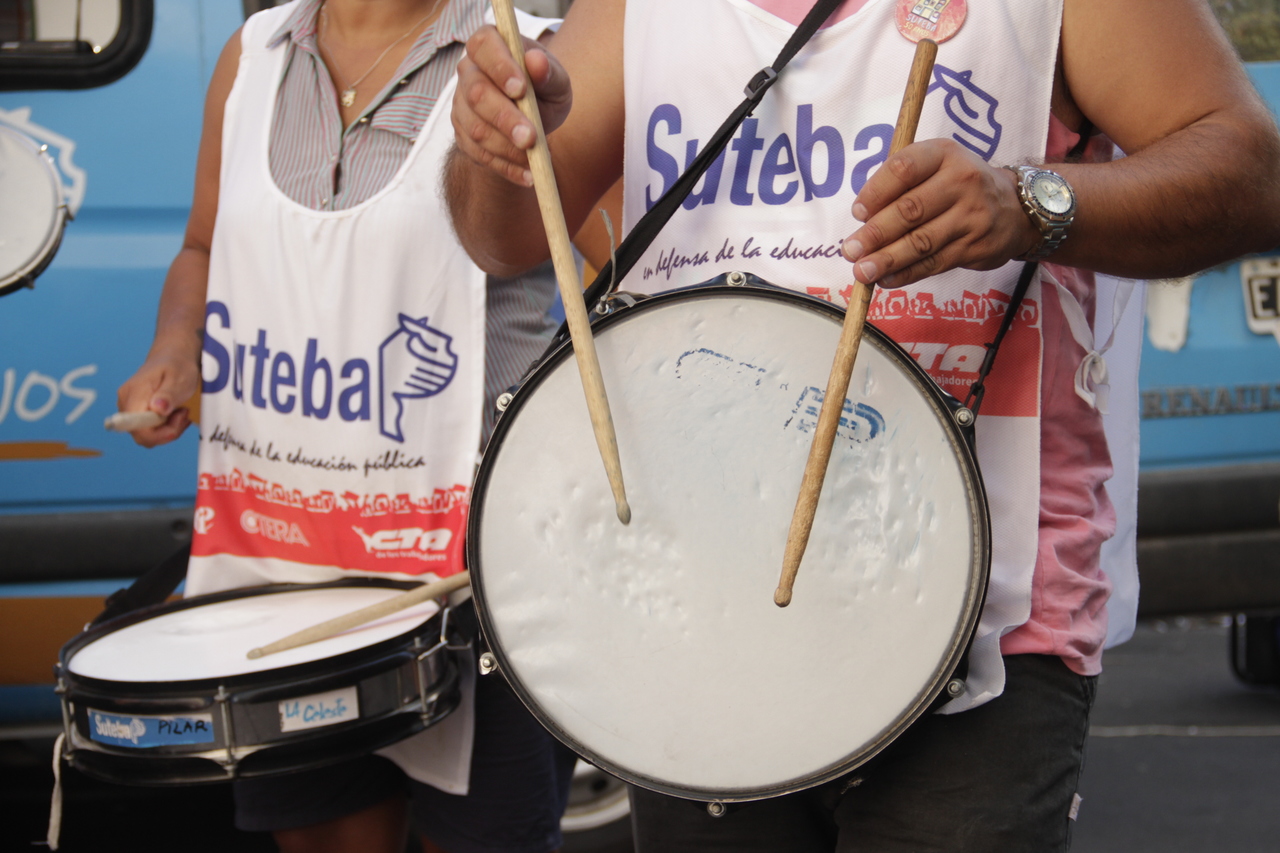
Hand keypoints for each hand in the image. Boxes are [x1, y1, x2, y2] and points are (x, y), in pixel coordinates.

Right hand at [116, 351, 200, 447]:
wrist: (171, 357)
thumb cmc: (176, 366)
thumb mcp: (179, 378)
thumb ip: (168, 394)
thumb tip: (157, 409)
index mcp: (134, 394)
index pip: (137, 428)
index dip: (159, 434)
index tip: (180, 418)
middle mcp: (125, 403)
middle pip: (141, 435)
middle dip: (167, 432)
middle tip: (184, 414)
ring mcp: (127, 408)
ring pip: (145, 435)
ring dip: (167, 430)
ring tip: (181, 411)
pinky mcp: (134, 412)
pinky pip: (148, 430)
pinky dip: (164, 428)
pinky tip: (175, 414)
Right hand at [453, 25, 572, 186]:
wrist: (533, 121)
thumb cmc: (545, 91)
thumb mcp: (556, 81)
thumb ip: (549, 72)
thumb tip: (537, 62)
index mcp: (490, 46)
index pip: (484, 45)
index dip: (499, 66)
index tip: (520, 89)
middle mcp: (469, 72)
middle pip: (477, 93)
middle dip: (505, 119)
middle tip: (531, 138)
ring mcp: (461, 104)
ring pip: (476, 128)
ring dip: (506, 148)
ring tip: (535, 159)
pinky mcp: (463, 135)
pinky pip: (479, 154)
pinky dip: (505, 167)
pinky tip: (527, 174)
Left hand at [841, 139, 1040, 287]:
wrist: (1016, 208)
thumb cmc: (959, 185)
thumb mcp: (936, 165)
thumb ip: (901, 183)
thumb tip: (864, 218)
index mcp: (944, 153)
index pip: (904, 168)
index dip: (876, 192)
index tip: (857, 213)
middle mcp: (961, 181)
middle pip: (911, 209)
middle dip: (876, 233)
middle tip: (850, 250)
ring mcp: (971, 215)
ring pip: (921, 241)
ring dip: (887, 259)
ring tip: (862, 271)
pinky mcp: (975, 246)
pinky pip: (934, 263)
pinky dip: (906, 274)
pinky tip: (886, 280)